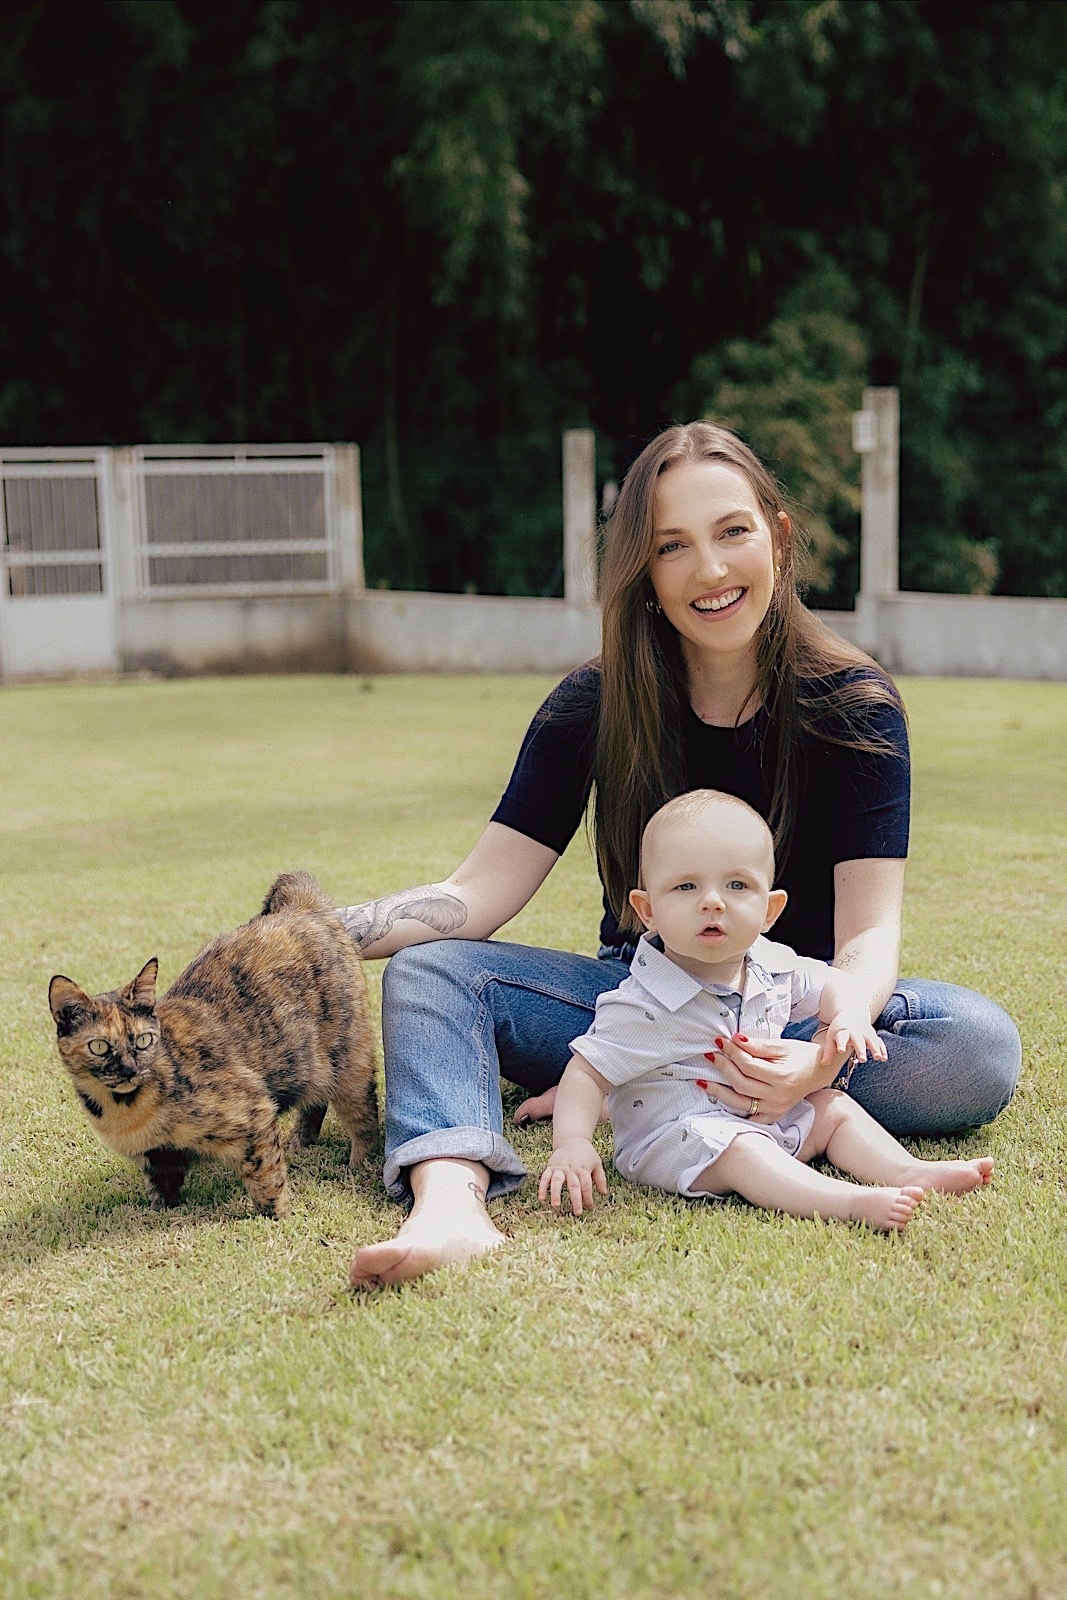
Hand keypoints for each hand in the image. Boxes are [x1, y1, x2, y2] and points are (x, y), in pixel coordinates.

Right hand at [538, 1140, 607, 1215]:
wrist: (571, 1140)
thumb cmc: (586, 1154)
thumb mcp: (597, 1163)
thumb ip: (600, 1178)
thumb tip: (603, 1193)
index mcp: (583, 1169)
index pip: (586, 1186)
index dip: (588, 1198)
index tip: (589, 1207)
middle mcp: (571, 1169)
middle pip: (573, 1186)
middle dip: (575, 1200)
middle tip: (577, 1213)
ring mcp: (560, 1168)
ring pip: (557, 1181)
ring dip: (556, 1194)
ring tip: (556, 1205)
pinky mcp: (551, 1167)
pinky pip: (545, 1177)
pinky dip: (542, 1187)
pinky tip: (541, 1198)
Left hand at [705, 1033, 846, 1122]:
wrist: (819, 1072)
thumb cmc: (801, 1056)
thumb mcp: (782, 1046)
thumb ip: (758, 1045)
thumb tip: (734, 1039)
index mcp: (783, 1078)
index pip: (748, 1066)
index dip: (732, 1052)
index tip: (721, 1041)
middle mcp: (778, 1098)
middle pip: (741, 1084)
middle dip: (723, 1068)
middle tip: (711, 1054)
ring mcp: (775, 1110)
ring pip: (740, 1103)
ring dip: (718, 1092)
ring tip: (702, 1081)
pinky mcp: (773, 1115)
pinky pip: (749, 1116)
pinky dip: (734, 1109)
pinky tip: (719, 1100)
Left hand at [820, 1008, 886, 1066]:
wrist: (850, 1014)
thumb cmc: (839, 1029)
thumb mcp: (831, 1037)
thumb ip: (828, 1051)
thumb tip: (823, 1063)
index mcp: (842, 1031)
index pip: (841, 1037)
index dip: (841, 1043)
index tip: (840, 1050)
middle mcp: (854, 1031)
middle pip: (857, 1039)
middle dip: (860, 1049)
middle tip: (862, 1059)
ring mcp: (865, 1031)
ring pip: (871, 1039)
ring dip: (875, 1048)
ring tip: (878, 1058)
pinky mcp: (872, 1034)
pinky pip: (878, 1041)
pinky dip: (882, 1049)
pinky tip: (884, 1058)